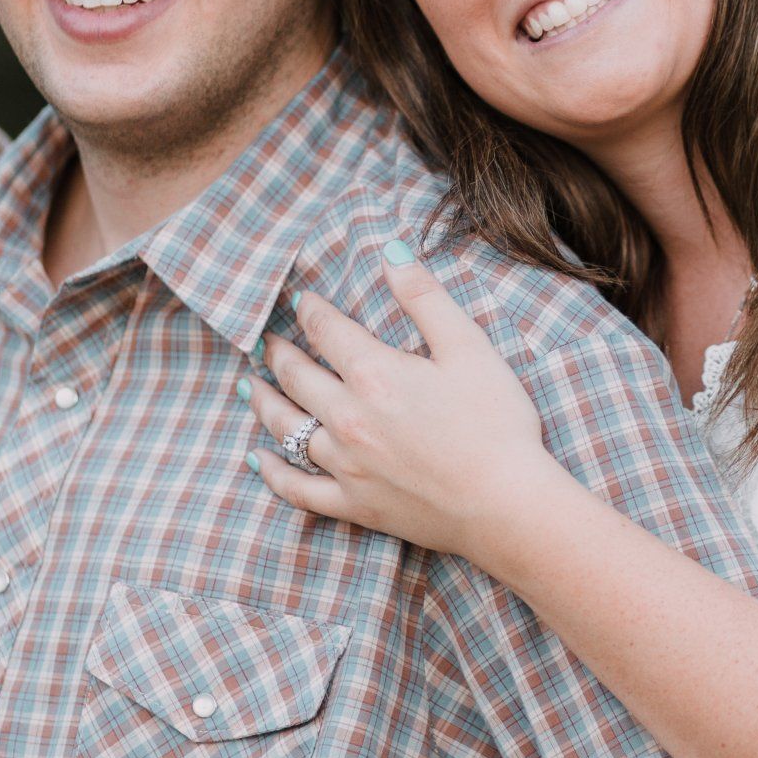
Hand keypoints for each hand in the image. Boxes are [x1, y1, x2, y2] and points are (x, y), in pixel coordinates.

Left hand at [244, 240, 571, 559]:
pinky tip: (257, 460)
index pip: (326, 331)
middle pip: (296, 377)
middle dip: (279, 353)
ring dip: (264, 403)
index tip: (301, 299)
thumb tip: (391, 252)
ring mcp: (345, 465)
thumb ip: (425, 297)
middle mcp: (347, 417)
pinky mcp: (354, 505)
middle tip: (267, 340)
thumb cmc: (497, 423)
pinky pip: (297, 489)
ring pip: (285, 428)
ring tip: (251, 387)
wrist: (506, 505)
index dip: (311, 310)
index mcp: (374, 374)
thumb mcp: (468, 347)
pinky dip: (272, 473)